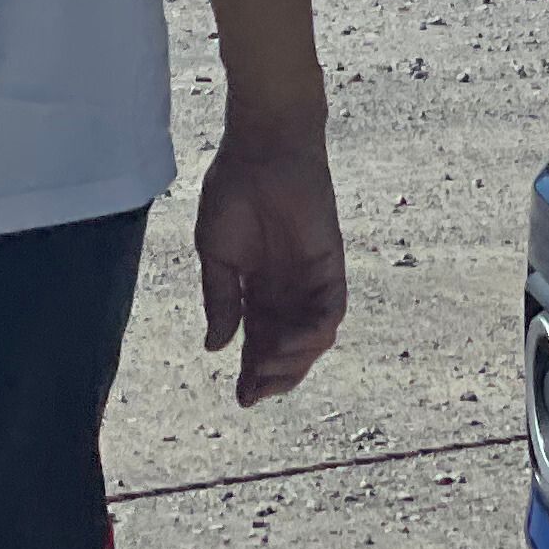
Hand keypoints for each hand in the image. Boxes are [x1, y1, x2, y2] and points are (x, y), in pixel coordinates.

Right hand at [193, 124, 344, 406]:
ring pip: (314, 337)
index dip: (253, 373)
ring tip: (268, 368)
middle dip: (275, 378)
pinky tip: (291, 344)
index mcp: (257, 289)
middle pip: (290, 348)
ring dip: (294, 361)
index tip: (241, 398)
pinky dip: (315, 333)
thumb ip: (221, 300)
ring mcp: (310, 277)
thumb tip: (216, 347)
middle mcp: (287, 289)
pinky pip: (332, 308)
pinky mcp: (330, 263)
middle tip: (255, 393)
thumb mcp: (216, 254)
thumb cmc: (234, 191)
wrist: (261, 150)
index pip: (261, 342)